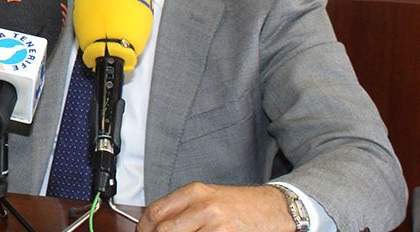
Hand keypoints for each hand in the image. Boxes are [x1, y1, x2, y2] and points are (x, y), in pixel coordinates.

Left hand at [137, 183, 294, 231]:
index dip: (145, 228)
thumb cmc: (240, 205)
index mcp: (194, 191)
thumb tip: (156, 225)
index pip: (155, 211)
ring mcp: (216, 224)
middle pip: (164, 230)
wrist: (274, 208)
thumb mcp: (208, 199)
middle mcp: (203, 206)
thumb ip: (183, 210)